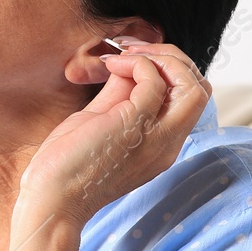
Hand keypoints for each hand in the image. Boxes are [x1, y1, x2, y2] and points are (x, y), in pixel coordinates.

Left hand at [14, 41, 211, 235]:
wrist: (51, 200)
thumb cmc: (66, 166)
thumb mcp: (100, 122)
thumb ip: (120, 95)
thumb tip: (128, 64)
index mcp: (161, 146)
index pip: (189, 100)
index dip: (170, 71)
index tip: (134, 59)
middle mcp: (167, 144)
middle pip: (201, 90)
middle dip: (174, 59)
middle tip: (135, 50)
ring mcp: (156, 137)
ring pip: (193, 85)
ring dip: (162, 57)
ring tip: (127, 54)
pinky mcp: (135, 125)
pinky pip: (154, 80)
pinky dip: (138, 62)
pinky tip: (112, 63)